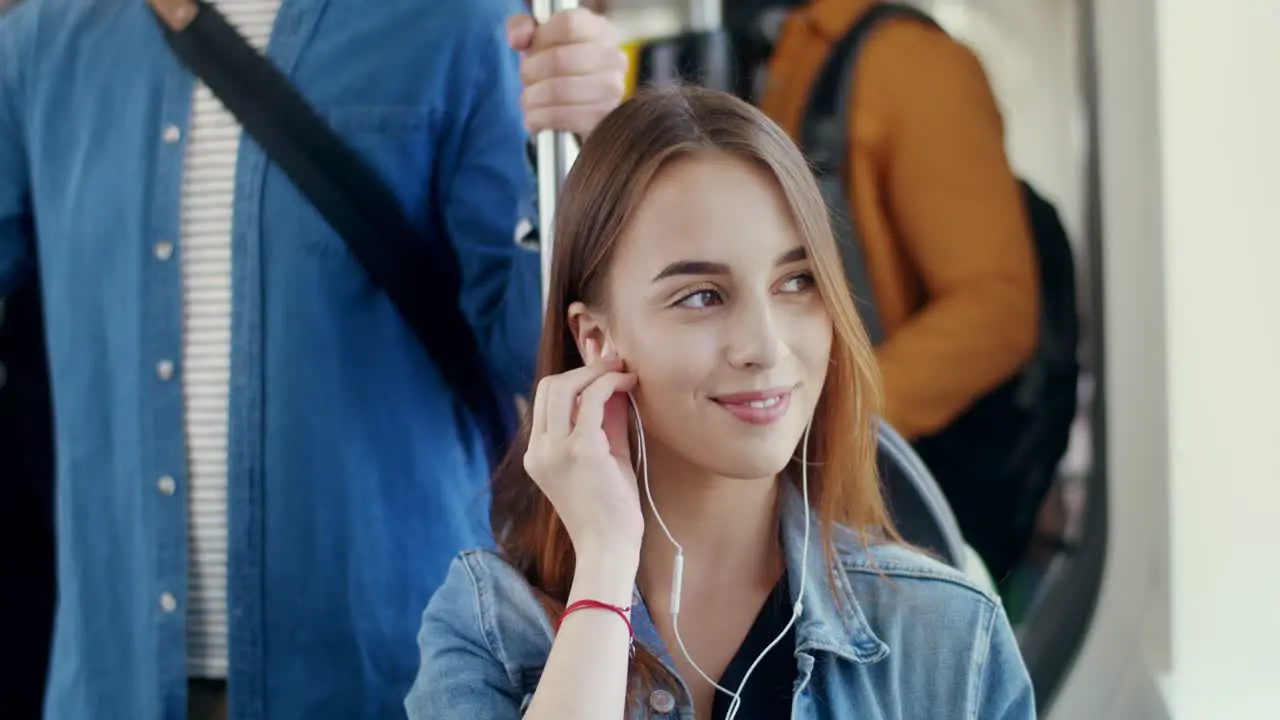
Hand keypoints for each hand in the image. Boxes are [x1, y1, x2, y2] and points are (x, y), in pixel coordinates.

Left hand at [506, 9, 627, 138]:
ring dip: (533, 98)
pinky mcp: (604, 119)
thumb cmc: (558, 69)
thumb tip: (518, 38)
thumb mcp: (538, 41)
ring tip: (528, 100)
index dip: (542, 38)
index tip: (533, 49)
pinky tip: (534, 117)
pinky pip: (565, 117)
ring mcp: (612, 90)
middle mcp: (613, 57)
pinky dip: (540, 118)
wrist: (580, 108)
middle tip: (526, 80)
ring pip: (560, 90)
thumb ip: (522, 28)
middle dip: (531, 72)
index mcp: (599, 29)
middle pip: (559, 59)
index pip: (568, 25)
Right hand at [523, 339, 642, 558]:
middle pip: (550, 386)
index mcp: (537, 453)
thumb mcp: (602, 456)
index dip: (574, 377)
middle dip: (585, 369)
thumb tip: (613, 382)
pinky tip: (629, 383)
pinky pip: (593, 399)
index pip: (545, 398)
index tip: (603, 368)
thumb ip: (603, 421)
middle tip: (615, 363)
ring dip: (597, 372)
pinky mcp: (581, 449)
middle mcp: (539, 449)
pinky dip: (611, 384)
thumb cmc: (608, 509)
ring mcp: (556, 449)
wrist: (608, 548)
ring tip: (623, 371)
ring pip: (566, 386)